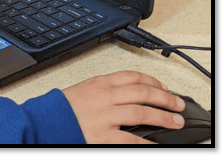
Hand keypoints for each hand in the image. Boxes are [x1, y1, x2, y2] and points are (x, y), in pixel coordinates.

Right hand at [62, 70, 185, 143]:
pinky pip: (132, 140)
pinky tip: (157, 144)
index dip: (152, 81)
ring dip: (163, 116)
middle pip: (142, 92)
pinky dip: (148, 143)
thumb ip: (104, 91)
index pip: (132, 77)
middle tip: (177, 103)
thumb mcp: (83, 90)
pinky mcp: (104, 136)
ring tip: (175, 121)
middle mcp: (105, 96)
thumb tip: (127, 95)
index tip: (162, 86)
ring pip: (142, 112)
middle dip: (164, 97)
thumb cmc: (60, 109)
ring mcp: (106, 116)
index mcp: (99, 83)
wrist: (44, 122)